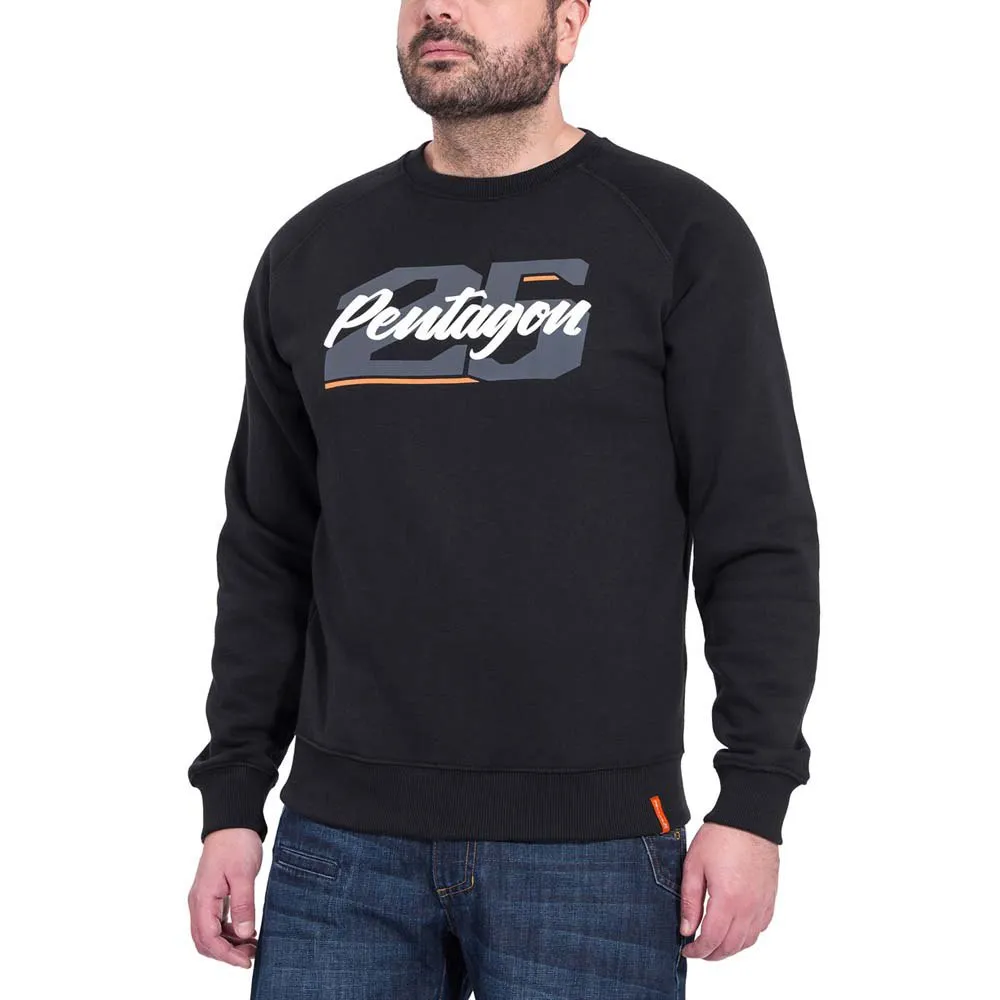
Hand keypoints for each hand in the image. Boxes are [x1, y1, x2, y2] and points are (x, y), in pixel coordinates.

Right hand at [188, 828, 262, 967]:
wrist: (232, 822)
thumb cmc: (236, 843)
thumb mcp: (244, 874)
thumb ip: (243, 905)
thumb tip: (245, 934)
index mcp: (203, 899)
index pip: (209, 938)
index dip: (227, 954)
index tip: (246, 961)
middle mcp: (199, 902)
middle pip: (205, 941)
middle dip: (226, 953)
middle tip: (250, 956)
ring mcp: (204, 899)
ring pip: (209, 933)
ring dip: (228, 944)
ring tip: (252, 946)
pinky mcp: (212, 895)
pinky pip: (215, 922)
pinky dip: (228, 932)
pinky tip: (246, 931)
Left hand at [679, 822, 777, 960]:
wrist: (749, 819)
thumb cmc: (720, 837)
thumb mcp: (694, 865)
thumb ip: (690, 901)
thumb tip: (687, 930)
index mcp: (727, 900)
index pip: (712, 939)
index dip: (698, 951)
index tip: (687, 950)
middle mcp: (748, 907)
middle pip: (731, 946)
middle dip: (712, 954)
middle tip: (697, 951)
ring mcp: (762, 904)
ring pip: (747, 941)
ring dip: (730, 949)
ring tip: (714, 944)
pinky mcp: (770, 898)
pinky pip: (760, 928)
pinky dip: (746, 937)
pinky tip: (735, 931)